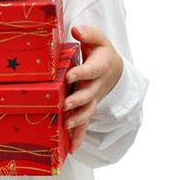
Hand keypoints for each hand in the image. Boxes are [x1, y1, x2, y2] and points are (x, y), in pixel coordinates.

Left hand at [64, 25, 123, 152]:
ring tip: (65, 125)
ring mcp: (94, 98)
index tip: (69, 76)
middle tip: (65, 105)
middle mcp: (97, 85)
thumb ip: (88, 34)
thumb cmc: (100, 50)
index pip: (91, 70)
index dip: (81, 73)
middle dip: (77, 101)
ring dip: (77, 120)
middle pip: (88, 95)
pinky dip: (79, 136)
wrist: (113, 68)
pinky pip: (85, 123)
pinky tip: (71, 148)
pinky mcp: (89, 107)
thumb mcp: (97, 38)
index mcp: (99, 66)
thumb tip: (77, 30)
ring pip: (87, 112)